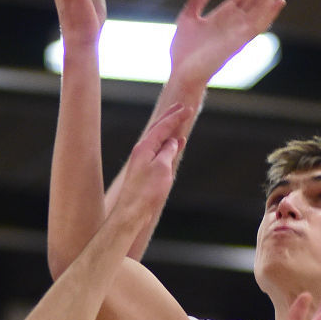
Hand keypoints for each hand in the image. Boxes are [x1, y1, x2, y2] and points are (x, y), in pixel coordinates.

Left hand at [116, 102, 191, 223]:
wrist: (132, 212)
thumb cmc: (146, 191)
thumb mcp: (162, 168)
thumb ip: (168, 151)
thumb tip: (173, 142)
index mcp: (145, 147)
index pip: (163, 126)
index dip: (176, 117)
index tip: (188, 109)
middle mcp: (142, 151)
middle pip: (158, 129)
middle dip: (170, 118)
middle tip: (182, 108)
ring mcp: (143, 161)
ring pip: (159, 140)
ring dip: (170, 131)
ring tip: (180, 123)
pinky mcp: (146, 171)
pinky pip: (159, 152)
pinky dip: (169, 146)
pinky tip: (176, 145)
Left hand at [169, 0, 286, 85]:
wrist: (181, 74)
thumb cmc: (184, 52)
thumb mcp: (189, 16)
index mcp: (226, 15)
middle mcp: (236, 22)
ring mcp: (238, 32)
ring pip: (259, 6)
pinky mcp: (237, 42)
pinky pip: (256, 25)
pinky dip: (267, 13)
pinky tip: (277, 0)